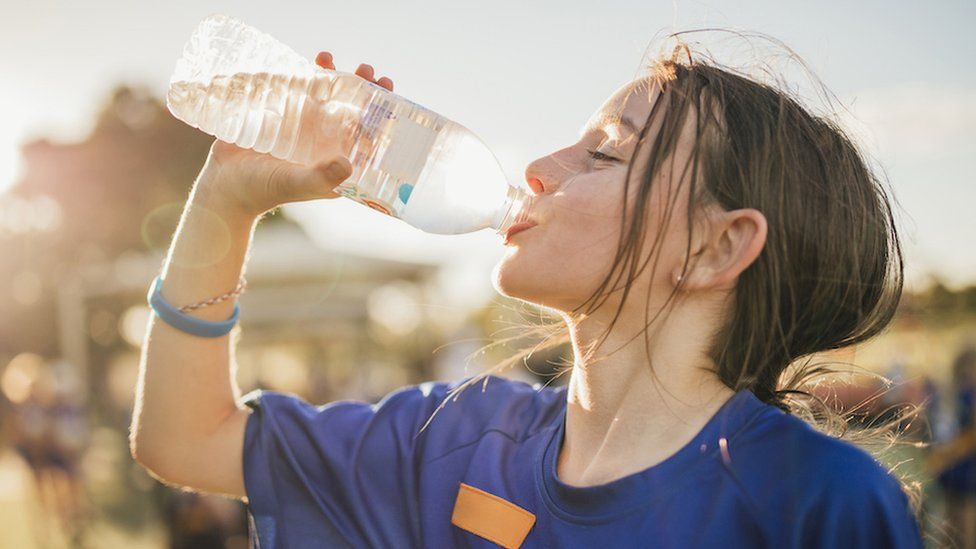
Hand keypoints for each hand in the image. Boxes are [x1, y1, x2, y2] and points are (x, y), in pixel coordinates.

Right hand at [194, 52, 395, 219]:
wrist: (225, 185)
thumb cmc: (263, 190)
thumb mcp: (295, 184)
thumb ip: (321, 177)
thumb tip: (349, 163)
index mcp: (337, 162)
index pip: (367, 136)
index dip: (381, 116)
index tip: (388, 95)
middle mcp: (325, 143)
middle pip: (351, 110)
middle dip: (362, 89)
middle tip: (367, 71)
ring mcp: (304, 128)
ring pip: (326, 96)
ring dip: (335, 76)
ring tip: (330, 58)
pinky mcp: (282, 115)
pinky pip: (299, 90)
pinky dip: (306, 74)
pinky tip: (312, 61)